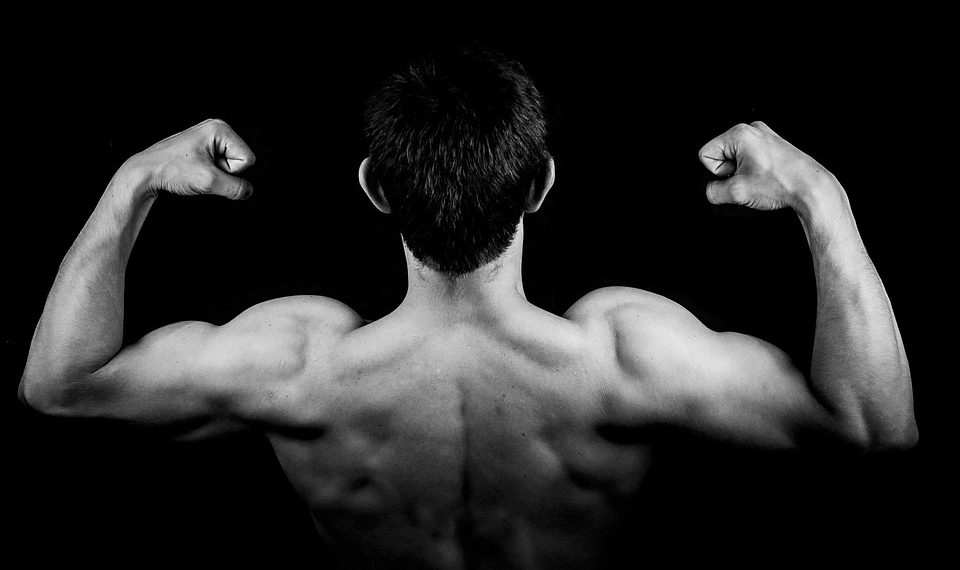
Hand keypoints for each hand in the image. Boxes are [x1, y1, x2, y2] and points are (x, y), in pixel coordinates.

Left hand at [124, 118, 255, 199]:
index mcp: (220, 129)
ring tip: (195, 170)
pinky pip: (220, 166)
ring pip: (230, 166)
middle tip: (200, 170)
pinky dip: (209, 174)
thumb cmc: (170, 170)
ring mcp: (210, 138)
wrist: (145, 172)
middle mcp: (217, 129)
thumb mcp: (208, 181)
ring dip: (215, 175)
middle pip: (240, 161)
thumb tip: (248, 191)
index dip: (230, 171)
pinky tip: (194, 171)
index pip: (247, 159)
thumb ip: (235, 188)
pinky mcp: (204, 148)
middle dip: (223, 172)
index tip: (207, 168)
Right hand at [698, 121, 833, 210]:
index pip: (706, 154)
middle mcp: (752, 129)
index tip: (737, 177)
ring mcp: (764, 136)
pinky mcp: (773, 145)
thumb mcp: (737, 193)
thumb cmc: (781, 184)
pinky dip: (754, 170)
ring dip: (742, 172)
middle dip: (731, 172)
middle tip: (750, 179)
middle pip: (721, 154)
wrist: (812, 188)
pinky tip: (767, 178)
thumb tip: (712, 190)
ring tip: (761, 179)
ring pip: (735, 158)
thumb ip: (713, 192)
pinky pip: (750, 158)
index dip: (717, 172)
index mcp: (740, 133)